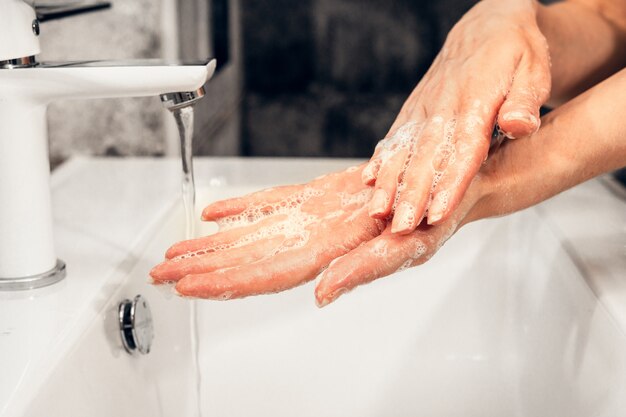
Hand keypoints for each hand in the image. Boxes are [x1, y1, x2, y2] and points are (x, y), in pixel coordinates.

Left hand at [150, 163, 485, 305]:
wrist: (444, 185)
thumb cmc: (435, 219)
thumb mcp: (411, 247)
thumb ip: (364, 270)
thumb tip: (324, 295)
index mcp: (332, 253)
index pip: (267, 276)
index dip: (225, 284)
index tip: (187, 288)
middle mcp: (314, 238)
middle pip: (249, 260)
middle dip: (202, 269)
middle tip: (160, 275)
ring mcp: (312, 218)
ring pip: (252, 235)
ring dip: (212, 244)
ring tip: (176, 252)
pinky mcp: (316, 197)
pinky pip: (272, 203)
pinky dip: (241, 207)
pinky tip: (215, 213)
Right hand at [364, 0, 550, 232]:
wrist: (487, 24)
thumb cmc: (515, 50)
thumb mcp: (534, 69)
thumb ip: (524, 100)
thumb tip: (518, 126)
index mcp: (475, 102)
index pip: (462, 151)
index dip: (449, 184)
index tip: (437, 213)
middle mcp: (443, 107)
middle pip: (425, 158)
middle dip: (411, 195)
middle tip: (401, 228)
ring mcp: (424, 108)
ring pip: (403, 150)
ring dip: (389, 183)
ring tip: (378, 212)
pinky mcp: (414, 109)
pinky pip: (395, 136)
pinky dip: (381, 158)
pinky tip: (369, 180)